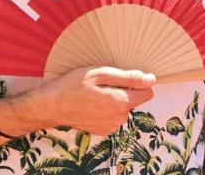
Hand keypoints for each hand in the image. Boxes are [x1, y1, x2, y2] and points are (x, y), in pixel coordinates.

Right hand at [39, 66, 155, 135]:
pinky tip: (92, 102)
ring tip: (95, 92)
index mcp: (121, 102)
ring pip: (123, 107)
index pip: (148, 93)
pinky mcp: (103, 130)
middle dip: (124, 89)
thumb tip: (150, 79)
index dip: (139, 82)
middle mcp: (119, 118)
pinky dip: (107, 108)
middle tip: (103, 82)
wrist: (53, 105)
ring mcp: (111, 126)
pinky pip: (113, 116)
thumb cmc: (74, 85)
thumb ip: (128, 77)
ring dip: (115, 99)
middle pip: (134, 99)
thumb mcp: (101, 74)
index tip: (126, 76)